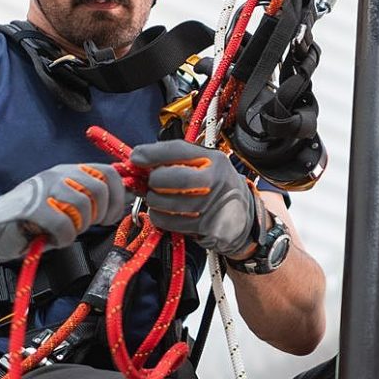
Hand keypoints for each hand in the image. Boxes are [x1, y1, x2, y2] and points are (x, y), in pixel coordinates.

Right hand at [0, 163, 128, 262]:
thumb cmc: (31, 221)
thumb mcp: (65, 205)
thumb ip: (90, 200)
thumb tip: (124, 201)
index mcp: (69, 172)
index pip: (109, 172)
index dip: (119, 197)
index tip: (112, 216)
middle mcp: (57, 175)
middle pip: (99, 187)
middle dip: (102, 213)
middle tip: (90, 226)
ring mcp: (42, 189)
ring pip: (82, 203)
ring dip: (81, 225)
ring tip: (67, 231)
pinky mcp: (30, 207)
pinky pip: (63, 223)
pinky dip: (65, 237)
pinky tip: (55, 239)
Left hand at [129, 140, 261, 255]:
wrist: (242, 217)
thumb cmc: (215, 187)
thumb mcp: (206, 166)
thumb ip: (177, 159)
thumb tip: (139, 158)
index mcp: (215, 161)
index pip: (179, 150)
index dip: (153, 153)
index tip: (136, 157)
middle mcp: (217, 181)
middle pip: (172, 178)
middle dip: (154, 180)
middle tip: (153, 183)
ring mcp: (213, 206)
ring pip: (165, 203)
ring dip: (154, 201)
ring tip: (160, 199)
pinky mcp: (207, 228)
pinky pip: (169, 222)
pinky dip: (160, 217)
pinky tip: (168, 213)